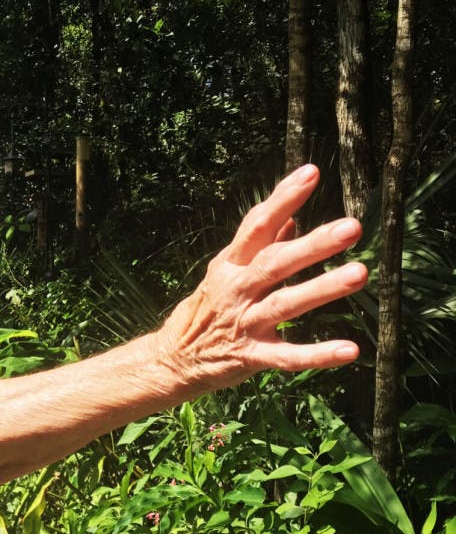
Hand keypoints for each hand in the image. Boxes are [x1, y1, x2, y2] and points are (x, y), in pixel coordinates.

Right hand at [159, 165, 367, 391]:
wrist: (173, 359)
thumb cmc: (206, 310)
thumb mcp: (225, 272)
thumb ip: (259, 246)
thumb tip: (292, 216)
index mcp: (230, 265)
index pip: (256, 226)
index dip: (282, 199)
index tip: (311, 173)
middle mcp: (235, 290)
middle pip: (274, 262)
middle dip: (313, 244)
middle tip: (351, 227)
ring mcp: (243, 323)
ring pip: (284, 304)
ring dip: (321, 289)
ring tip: (360, 273)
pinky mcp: (250, 356)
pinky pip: (287, 356)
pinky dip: (317, 354)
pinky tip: (350, 349)